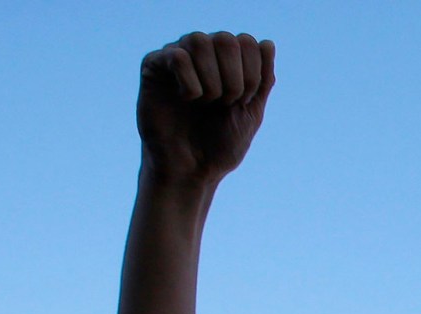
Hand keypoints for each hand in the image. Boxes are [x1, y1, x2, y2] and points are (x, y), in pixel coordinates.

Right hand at [138, 33, 276, 185]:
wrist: (192, 169)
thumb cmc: (220, 144)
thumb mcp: (251, 112)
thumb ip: (262, 79)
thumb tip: (267, 43)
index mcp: (226, 62)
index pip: (247, 42)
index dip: (252, 74)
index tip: (243, 102)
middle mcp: (201, 54)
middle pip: (226, 39)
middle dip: (235, 78)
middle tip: (227, 104)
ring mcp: (176, 57)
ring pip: (199, 40)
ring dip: (212, 79)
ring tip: (207, 102)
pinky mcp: (153, 66)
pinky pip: (176, 56)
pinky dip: (190, 83)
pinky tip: (186, 100)